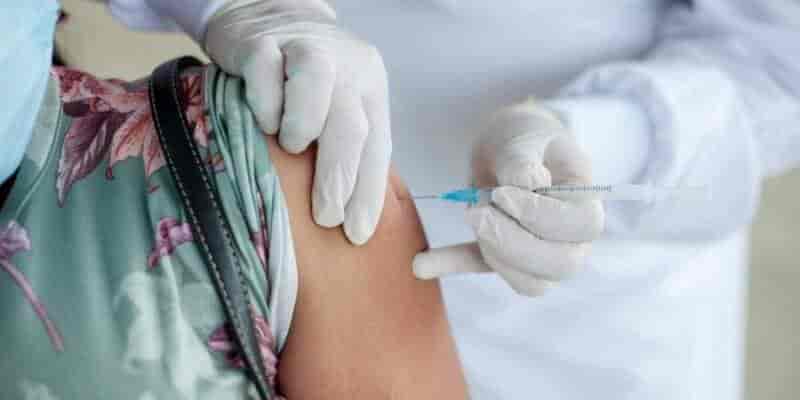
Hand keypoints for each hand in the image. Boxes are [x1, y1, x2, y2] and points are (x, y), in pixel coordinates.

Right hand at [204, 0, 390, 244]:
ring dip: (303, 131)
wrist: (266, 13)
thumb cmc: (303, 78)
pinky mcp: (262, 43)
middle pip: (351, 125)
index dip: (368, 193)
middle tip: (325, 217)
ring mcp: (304, 49)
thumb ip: (346, 145)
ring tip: (292, 149)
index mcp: (369, 87)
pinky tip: (264, 120)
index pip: (377, 146)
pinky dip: (266, 105)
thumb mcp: (337, 104)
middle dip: (340, 179)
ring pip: (315, 91)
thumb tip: (348, 215)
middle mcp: (346, 66)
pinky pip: (265, 76)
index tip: (358, 233)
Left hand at [412, 100, 604, 295]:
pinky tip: (421, 263)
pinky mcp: (503, 256)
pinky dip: (453, 266)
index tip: (503, 193)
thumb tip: (528, 183)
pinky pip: (483, 270)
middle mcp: (572, 238)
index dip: (543, 217)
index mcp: (585, 202)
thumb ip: (524, 159)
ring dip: (494, 256)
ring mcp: (540, 254)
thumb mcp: (526, 136)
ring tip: (469, 213)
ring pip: (530, 282)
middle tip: (477, 213)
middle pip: (561, 265)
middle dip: (514, 244)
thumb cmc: (527, 136)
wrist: (509, 145)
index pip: (583, 227)